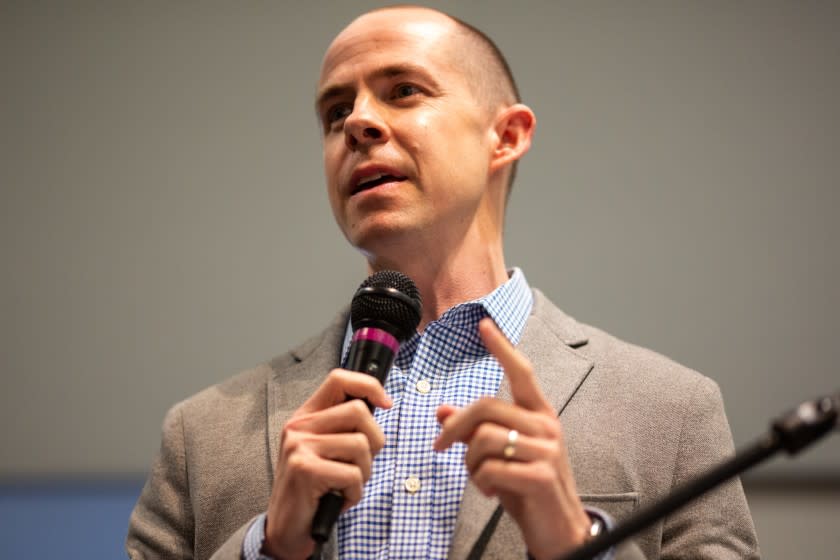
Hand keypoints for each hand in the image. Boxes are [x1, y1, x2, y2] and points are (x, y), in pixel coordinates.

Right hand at [263, 369, 391, 559]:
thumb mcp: (326, 450)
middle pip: (359, 412)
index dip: (369, 385)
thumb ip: (345, 426)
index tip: (386, 403)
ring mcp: (299, 446)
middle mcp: (299, 426)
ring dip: (364, 473)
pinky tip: (338, 499)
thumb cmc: (315, 489)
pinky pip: (353, 474)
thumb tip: (381, 403)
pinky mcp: (305, 469)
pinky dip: (354, 493)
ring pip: (360, 445)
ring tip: (346, 484)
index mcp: (306, 416)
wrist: (286, 527)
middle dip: (374, 442)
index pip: (339, 379)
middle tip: (360, 464)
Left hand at [434, 318, 590, 559]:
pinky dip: (480, 482)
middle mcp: (546, 425)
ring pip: (483, 438)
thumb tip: (442, 411)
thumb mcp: (498, 454)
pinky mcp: (542, 476)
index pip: (521, 372)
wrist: (558, 528)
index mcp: (538, 414)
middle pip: (485, 407)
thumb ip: (473, 430)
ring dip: (469, 462)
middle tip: (438, 446)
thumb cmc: (526, 486)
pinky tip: (491, 491)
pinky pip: (491, 468)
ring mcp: (547, 450)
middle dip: (453, 428)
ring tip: (480, 477)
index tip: (484, 325)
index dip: (502, 348)